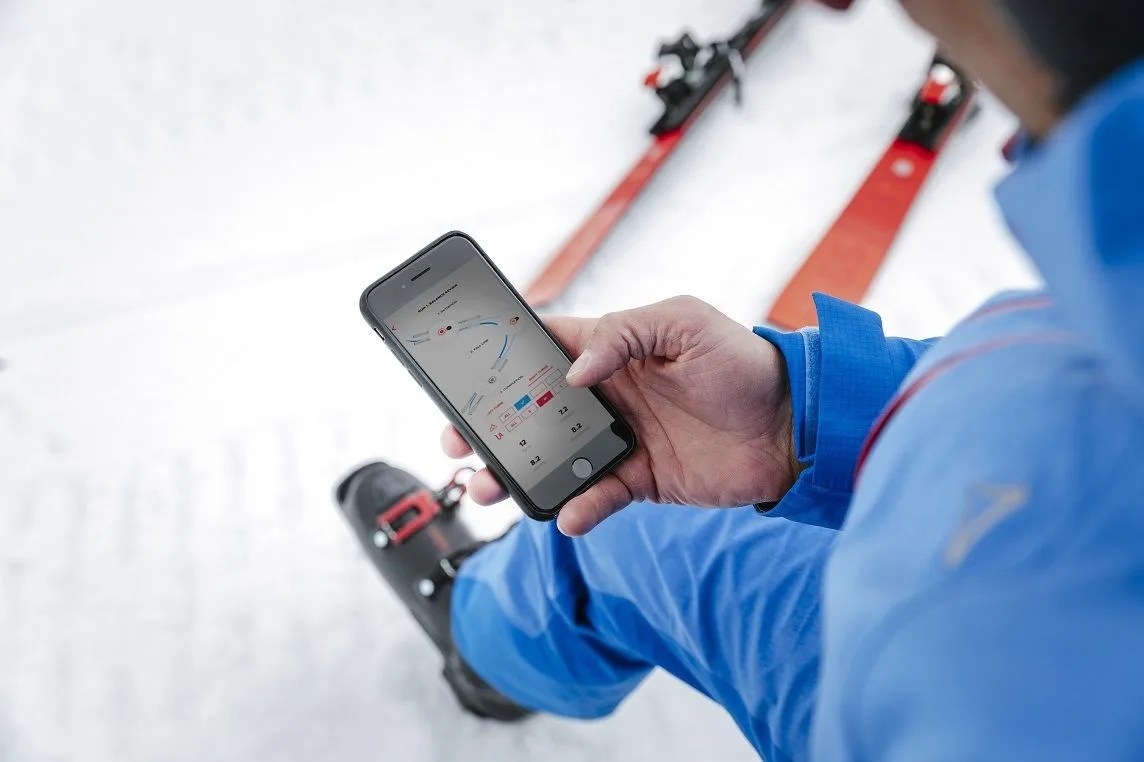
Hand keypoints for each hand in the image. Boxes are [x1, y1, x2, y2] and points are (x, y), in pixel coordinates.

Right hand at [441, 296, 798, 534]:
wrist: (792, 427)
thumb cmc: (743, 362)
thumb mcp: (685, 323)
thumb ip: (625, 334)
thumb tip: (574, 374)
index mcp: (610, 350)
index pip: (541, 349)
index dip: (499, 360)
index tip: (460, 375)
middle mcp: (606, 395)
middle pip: (530, 410)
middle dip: (489, 425)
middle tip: (456, 440)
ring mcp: (619, 440)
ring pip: (551, 458)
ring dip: (516, 473)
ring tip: (486, 487)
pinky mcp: (640, 480)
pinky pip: (596, 497)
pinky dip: (578, 508)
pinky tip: (567, 514)